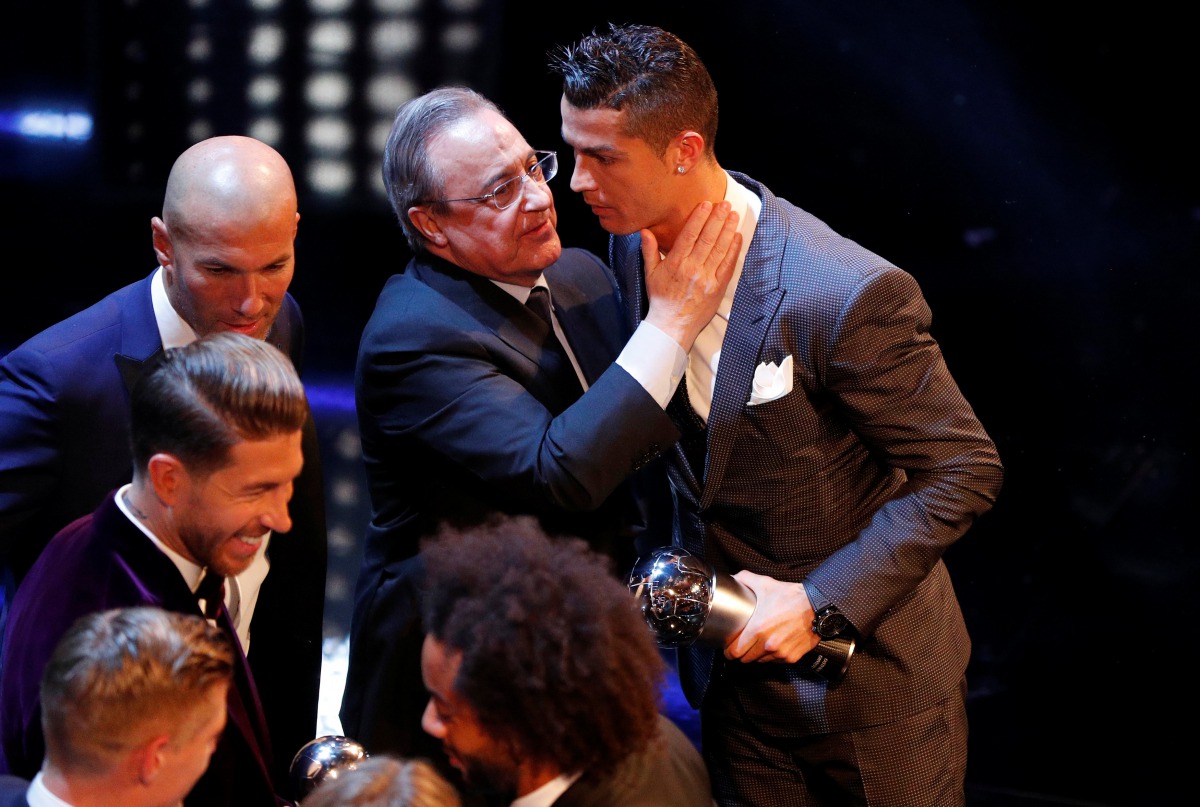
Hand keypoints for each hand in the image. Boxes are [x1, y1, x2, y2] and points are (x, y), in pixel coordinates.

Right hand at [643, 200, 741, 350]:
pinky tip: (737, 237)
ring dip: (728, 230)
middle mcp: (692, 269)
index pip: (689, 235)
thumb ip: (649, 251)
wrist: (672, 326)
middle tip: (725, 204)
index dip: (699, 218)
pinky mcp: (717, 288)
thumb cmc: (660, 300)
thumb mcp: (650, 274)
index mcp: (675, 264)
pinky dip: (733, 250)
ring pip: (720, 249)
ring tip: (733, 215)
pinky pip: (728, 265)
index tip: (706, 204)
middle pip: (708, 239)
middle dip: (717, 219)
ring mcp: (707, 278)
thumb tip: (644, 231)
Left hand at [723, 571, 819, 663]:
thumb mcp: (766, 584)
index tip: (728, 648)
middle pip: (746, 659)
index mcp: (758, 629)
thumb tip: (733, 578)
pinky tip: (773, 645)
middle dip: (742, 654)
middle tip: (742, 646)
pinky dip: (772, 656)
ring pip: (761, 662)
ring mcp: (781, 653)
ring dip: (757, 656)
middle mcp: (768, 644)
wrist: (818, 606)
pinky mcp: (792, 657)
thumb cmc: (791, 597)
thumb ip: (745, 580)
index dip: (729, 651)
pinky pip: (776, 661)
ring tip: (757, 645)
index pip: (735, 652)